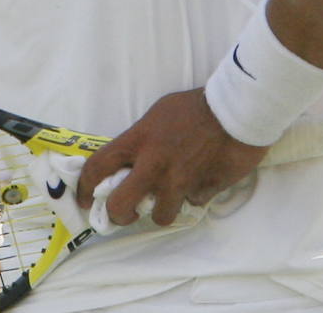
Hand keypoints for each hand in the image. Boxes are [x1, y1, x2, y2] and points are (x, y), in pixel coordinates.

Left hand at [77, 88, 267, 227]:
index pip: (97, 167)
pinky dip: (193, 196)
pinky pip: (192, 203)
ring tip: (167, 199)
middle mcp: (154, 166)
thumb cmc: (195, 105)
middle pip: (120, 207)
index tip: (85, 199)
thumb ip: (142, 138)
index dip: (84, 188)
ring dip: (161, 210)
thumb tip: (131, 161)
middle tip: (127, 210)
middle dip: (119, 215)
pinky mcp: (204, 191)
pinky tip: (199, 182)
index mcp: (139, 140)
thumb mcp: (159, 112)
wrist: (238, 108)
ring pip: (160, 217)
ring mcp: (179, 182)